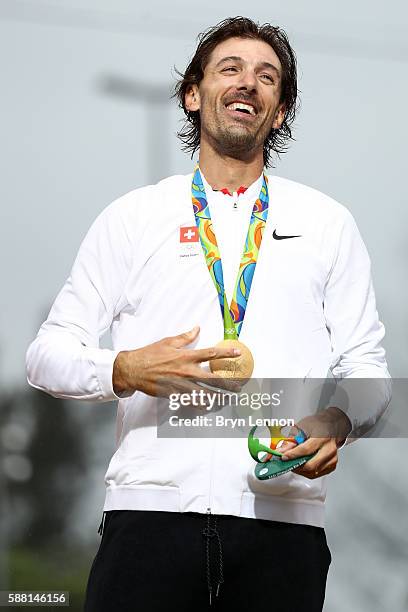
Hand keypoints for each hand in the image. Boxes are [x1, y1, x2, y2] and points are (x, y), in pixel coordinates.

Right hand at [112, 326, 241, 398]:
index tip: (238, 354)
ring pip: (205, 394)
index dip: (226, 354)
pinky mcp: (174, 395)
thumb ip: (185, 337)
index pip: (211, 354)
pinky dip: (202, 406)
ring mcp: (181, 385)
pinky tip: (209, 407)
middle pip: (213, 379)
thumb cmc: (150, 354)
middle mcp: (186, 371)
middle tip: (239, 387)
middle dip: (228, 384)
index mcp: (186, 356)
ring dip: (219, 398)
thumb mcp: (168, 342)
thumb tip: (197, 328)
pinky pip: (191, 403)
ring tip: (228, 400)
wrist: (133, 369)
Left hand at [278, 407, 351, 478]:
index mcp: (322, 438)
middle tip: (287, 462)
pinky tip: (301, 465)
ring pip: (313, 472)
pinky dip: (307, 472)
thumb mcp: (301, 428)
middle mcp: (329, 449)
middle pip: (311, 465)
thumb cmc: (317, 425)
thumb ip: (291, 441)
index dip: (292, 455)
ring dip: (300, 470)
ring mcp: (332, 459)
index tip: (283, 457)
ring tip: (293, 463)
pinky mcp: (332, 465)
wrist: (330, 426)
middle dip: (296, 465)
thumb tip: (281, 451)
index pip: (306, 450)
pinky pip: (317, 474)